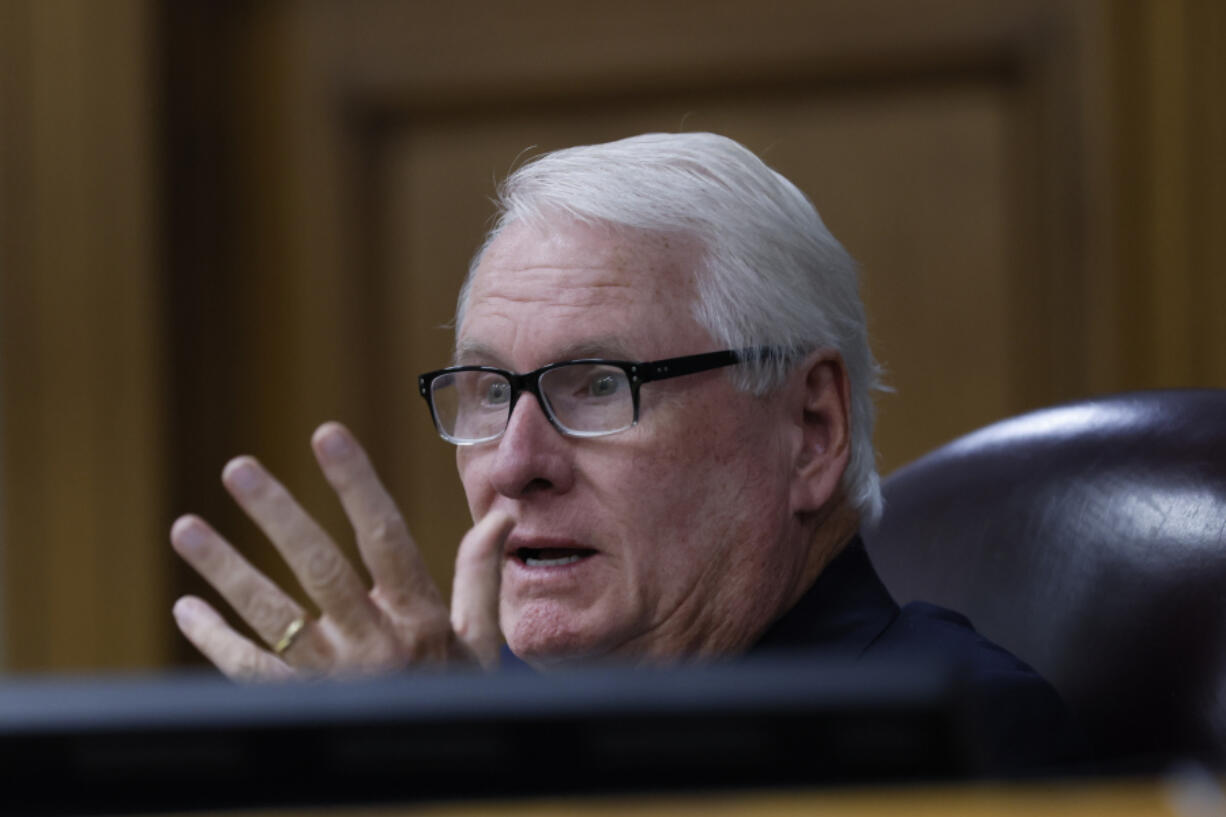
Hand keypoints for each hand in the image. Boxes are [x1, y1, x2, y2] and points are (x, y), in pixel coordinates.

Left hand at [170, 422, 512, 679]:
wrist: (431, 771)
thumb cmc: (451, 697)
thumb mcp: (478, 645)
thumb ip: (480, 578)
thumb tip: (500, 515)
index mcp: (419, 622)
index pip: (386, 539)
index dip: (357, 485)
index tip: (327, 436)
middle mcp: (375, 647)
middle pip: (321, 569)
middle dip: (278, 515)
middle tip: (240, 469)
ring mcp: (332, 680)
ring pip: (272, 617)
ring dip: (227, 570)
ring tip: (187, 528)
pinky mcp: (298, 708)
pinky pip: (248, 672)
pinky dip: (215, 640)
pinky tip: (186, 608)